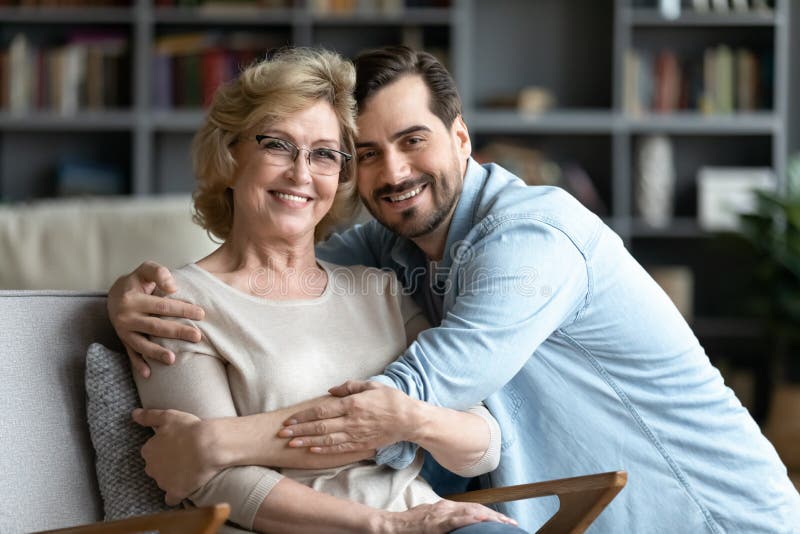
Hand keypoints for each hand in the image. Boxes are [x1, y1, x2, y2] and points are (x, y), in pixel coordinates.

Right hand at [108, 261, 204, 377]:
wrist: (114, 294)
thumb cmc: (137, 282)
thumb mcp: (145, 270)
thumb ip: (159, 273)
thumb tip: (173, 287)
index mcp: (133, 299)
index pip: (162, 306)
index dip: (182, 309)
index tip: (201, 314)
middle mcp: (126, 316)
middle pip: (156, 326)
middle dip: (177, 332)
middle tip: (197, 337)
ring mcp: (124, 331)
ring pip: (142, 344)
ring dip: (157, 353)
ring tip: (173, 360)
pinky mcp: (123, 341)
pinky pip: (131, 354)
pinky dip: (138, 365)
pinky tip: (149, 374)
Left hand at [132, 408, 220, 505]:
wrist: (208, 445)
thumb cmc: (189, 429)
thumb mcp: (168, 416)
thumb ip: (149, 416)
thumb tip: (134, 414)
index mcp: (149, 450)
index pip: (150, 452)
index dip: (162, 449)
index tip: (174, 446)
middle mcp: (151, 467)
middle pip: (155, 468)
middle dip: (165, 465)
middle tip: (182, 457)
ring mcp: (163, 481)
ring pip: (163, 482)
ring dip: (172, 478)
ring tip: (188, 470)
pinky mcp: (175, 492)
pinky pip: (172, 498)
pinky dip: (177, 495)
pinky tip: (185, 489)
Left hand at [278, 380, 415, 453]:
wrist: (409, 420)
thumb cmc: (391, 399)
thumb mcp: (371, 385)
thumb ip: (350, 386)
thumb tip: (331, 391)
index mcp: (352, 404)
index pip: (321, 411)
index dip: (303, 416)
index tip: (289, 420)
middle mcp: (351, 421)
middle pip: (319, 427)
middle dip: (299, 430)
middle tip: (282, 434)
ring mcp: (355, 434)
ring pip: (326, 439)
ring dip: (307, 441)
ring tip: (291, 444)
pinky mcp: (361, 444)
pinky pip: (339, 448)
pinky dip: (324, 450)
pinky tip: (312, 450)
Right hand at [380, 499, 517, 532]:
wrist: (392, 526)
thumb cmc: (410, 526)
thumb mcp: (431, 520)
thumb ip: (445, 521)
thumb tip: (458, 526)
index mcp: (446, 507)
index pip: (473, 508)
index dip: (490, 513)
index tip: (504, 519)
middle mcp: (446, 507)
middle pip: (476, 508)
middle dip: (495, 515)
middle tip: (512, 522)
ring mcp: (441, 513)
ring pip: (470, 512)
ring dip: (489, 517)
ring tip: (504, 523)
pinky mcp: (436, 522)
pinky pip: (456, 520)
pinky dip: (470, 519)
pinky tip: (482, 520)